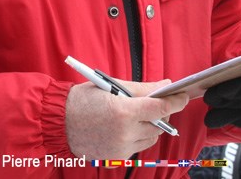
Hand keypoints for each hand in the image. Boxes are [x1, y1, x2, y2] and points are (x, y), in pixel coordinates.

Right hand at [65, 80, 188, 159]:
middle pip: (158, 124)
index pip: (160, 108)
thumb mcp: (111, 85)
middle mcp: (125, 132)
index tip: (183, 96)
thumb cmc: (83, 99)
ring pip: (151, 137)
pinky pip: (138, 145)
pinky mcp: (117, 156)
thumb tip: (165, 84)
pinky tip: (124, 126)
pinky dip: (138, 135)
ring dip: (150, 126)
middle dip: (159, 112)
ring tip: (135, 115)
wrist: (58, 122)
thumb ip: (142, 88)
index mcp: (124, 111)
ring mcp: (121, 147)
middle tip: (152, 102)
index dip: (175, 101)